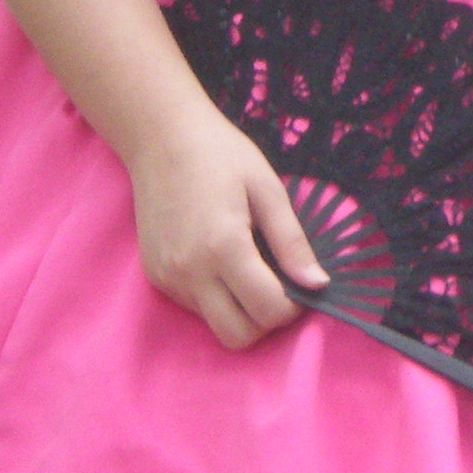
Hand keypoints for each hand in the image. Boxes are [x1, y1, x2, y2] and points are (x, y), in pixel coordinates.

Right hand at [124, 111, 328, 349]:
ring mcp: (168, 277)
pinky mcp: (155, 277)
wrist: (160, 138)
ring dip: (240, 309)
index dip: (293, 306)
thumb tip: (318, 284)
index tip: (300, 281)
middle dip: (265, 319)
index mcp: (223, 246)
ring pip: (215, 324)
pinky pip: (194, 307)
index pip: (267, 311)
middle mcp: (190, 271)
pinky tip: (220, 260)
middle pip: (238, 335)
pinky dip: (215, 297)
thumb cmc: (221, 154)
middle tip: (277, 284)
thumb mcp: (268, 189)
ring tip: (249, 266)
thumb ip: (292, 242)